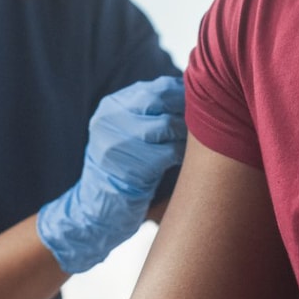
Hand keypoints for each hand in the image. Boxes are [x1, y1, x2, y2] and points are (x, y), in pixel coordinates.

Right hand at [37, 77, 185, 273]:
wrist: (97, 209)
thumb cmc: (123, 168)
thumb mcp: (127, 132)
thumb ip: (150, 112)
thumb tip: (191, 95)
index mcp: (112, 107)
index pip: (158, 88)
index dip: (184, 97)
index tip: (201, 107)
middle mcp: (110, 120)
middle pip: (162, 101)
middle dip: (186, 112)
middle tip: (201, 125)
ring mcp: (117, 142)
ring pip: (166, 125)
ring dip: (184, 135)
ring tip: (190, 145)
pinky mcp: (128, 166)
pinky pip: (167, 152)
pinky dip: (179, 155)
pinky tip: (180, 161)